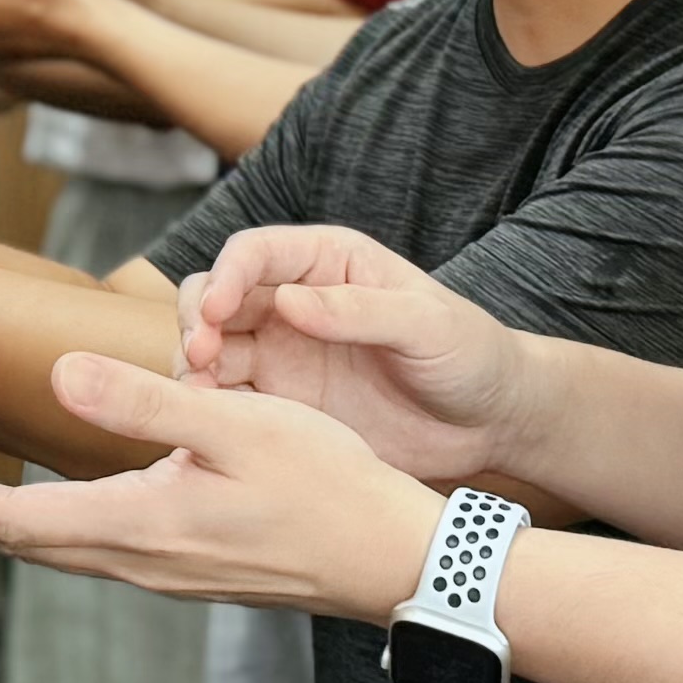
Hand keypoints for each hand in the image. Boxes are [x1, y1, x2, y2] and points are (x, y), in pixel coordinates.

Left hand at [0, 360, 438, 618]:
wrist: (392, 560)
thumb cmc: (327, 487)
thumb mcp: (236, 424)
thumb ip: (143, 401)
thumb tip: (58, 377)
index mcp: (137, 523)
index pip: (11, 520)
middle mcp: (139, 560)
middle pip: (22, 541)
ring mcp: (166, 572)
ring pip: (60, 550)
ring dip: (0, 526)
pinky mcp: (191, 570)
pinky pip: (99, 551)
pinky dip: (53, 530)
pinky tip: (55, 514)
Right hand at [169, 222, 539, 490]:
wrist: (489, 422)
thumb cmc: (470, 354)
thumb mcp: (426, 324)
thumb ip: (359, 310)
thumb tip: (288, 302)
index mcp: (327, 262)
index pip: (254, 253)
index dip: (225, 276)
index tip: (214, 313)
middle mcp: (293, 302)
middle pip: (216, 296)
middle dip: (196, 321)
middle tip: (199, 360)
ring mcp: (284, 354)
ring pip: (212, 349)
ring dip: (193, 368)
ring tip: (199, 399)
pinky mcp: (283, 404)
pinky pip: (230, 400)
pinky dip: (210, 409)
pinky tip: (212, 428)